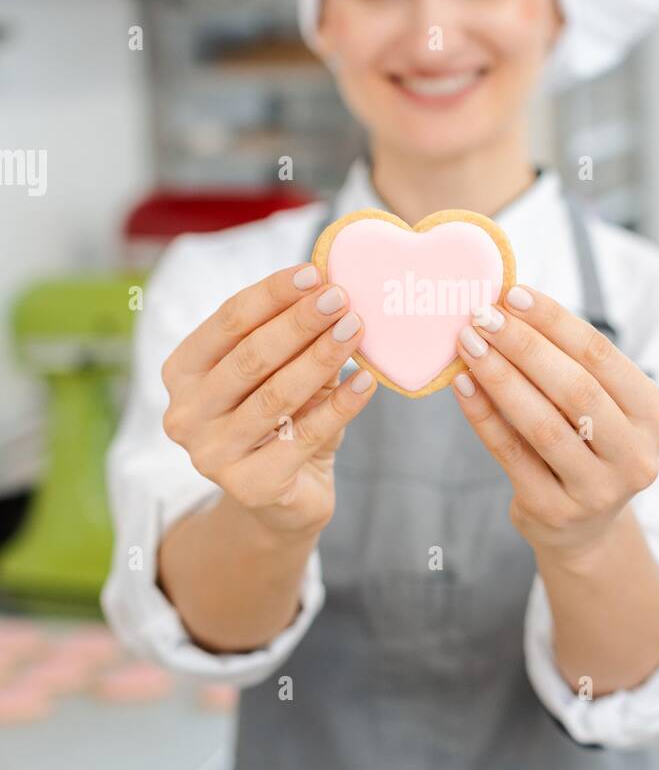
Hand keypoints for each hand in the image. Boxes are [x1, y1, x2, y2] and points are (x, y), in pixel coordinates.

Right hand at [161, 263, 377, 539]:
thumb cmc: (281, 419)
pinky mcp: (250, 487)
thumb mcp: (280, 370)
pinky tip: (366, 382)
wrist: (284, 498)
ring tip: (357, 329)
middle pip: (250, 356)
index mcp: (181, 373)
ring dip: (321, 357)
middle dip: (299, 322)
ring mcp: (211, 455)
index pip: (227, 322)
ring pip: (276, 395)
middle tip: (341, 297)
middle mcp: (185, 414)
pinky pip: (304, 436)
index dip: (272, 294)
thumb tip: (329, 286)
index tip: (315, 271)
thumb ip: (291, 334)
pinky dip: (340, 406)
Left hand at [452, 285, 658, 559]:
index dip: (556, 322)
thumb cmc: (585, 446)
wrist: (582, 529)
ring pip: (543, 423)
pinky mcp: (556, 511)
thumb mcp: (597, 408)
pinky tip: (464, 385)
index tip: (514, 294)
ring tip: (468, 344)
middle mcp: (636, 456)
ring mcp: (598, 490)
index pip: (602, 357)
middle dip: (524, 346)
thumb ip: (568, 365)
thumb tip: (509, 307)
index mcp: (654, 417)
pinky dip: (484, 415)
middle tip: (483, 316)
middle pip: (575, 388)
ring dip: (500, 377)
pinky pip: (512, 453)